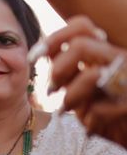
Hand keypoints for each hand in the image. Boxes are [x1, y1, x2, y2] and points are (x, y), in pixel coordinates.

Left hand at [36, 16, 126, 148]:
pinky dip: (90, 119)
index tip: (34, 57)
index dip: (54, 38)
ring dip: (72, 96)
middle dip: (58, 69)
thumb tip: (39, 53)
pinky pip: (101, 108)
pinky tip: (91, 128)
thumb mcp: (82, 89)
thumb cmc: (106, 116)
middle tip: (53, 88)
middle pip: (80, 46)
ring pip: (91, 75)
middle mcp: (121, 60)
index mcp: (107, 53)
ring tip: (68, 110)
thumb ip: (67, 70)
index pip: (82, 26)